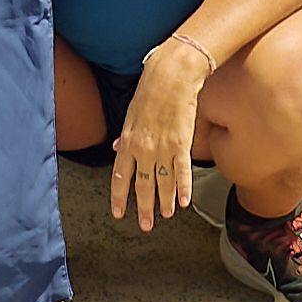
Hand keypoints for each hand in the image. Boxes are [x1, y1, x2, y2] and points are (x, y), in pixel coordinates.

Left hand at [108, 36, 213, 231]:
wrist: (172, 76)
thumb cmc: (150, 90)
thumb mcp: (130, 114)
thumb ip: (125, 135)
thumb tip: (116, 147)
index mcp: (127, 141)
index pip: (119, 176)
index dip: (118, 197)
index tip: (119, 213)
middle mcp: (143, 148)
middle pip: (142, 186)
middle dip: (143, 208)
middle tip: (145, 225)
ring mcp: (163, 148)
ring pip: (162, 182)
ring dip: (164, 201)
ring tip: (166, 215)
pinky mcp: (181, 144)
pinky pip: (182, 172)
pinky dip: (184, 188)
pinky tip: (185, 202)